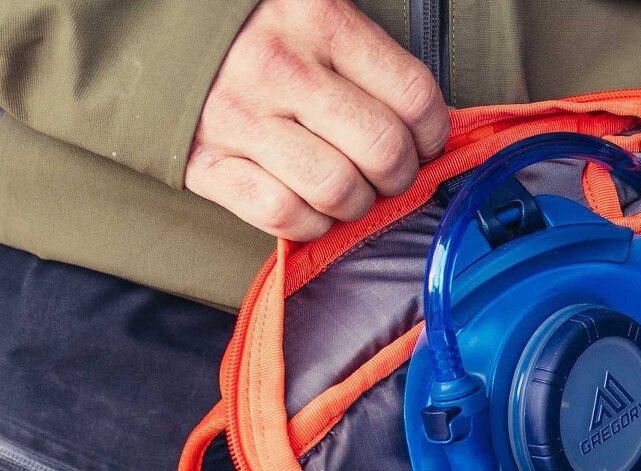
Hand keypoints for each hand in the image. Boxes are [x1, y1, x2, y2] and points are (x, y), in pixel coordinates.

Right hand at [186, 0, 448, 240]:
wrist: (151, 33)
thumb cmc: (253, 30)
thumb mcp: (314, 12)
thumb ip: (369, 60)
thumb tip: (428, 125)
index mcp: (317, 18)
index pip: (413, 97)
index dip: (433, 134)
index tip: (423, 142)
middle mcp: (280, 66)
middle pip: (384, 152)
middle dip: (399, 176)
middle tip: (385, 171)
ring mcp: (240, 117)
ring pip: (340, 191)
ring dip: (356, 203)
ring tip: (346, 186)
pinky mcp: (208, 162)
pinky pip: (286, 216)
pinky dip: (310, 223)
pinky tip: (308, 202)